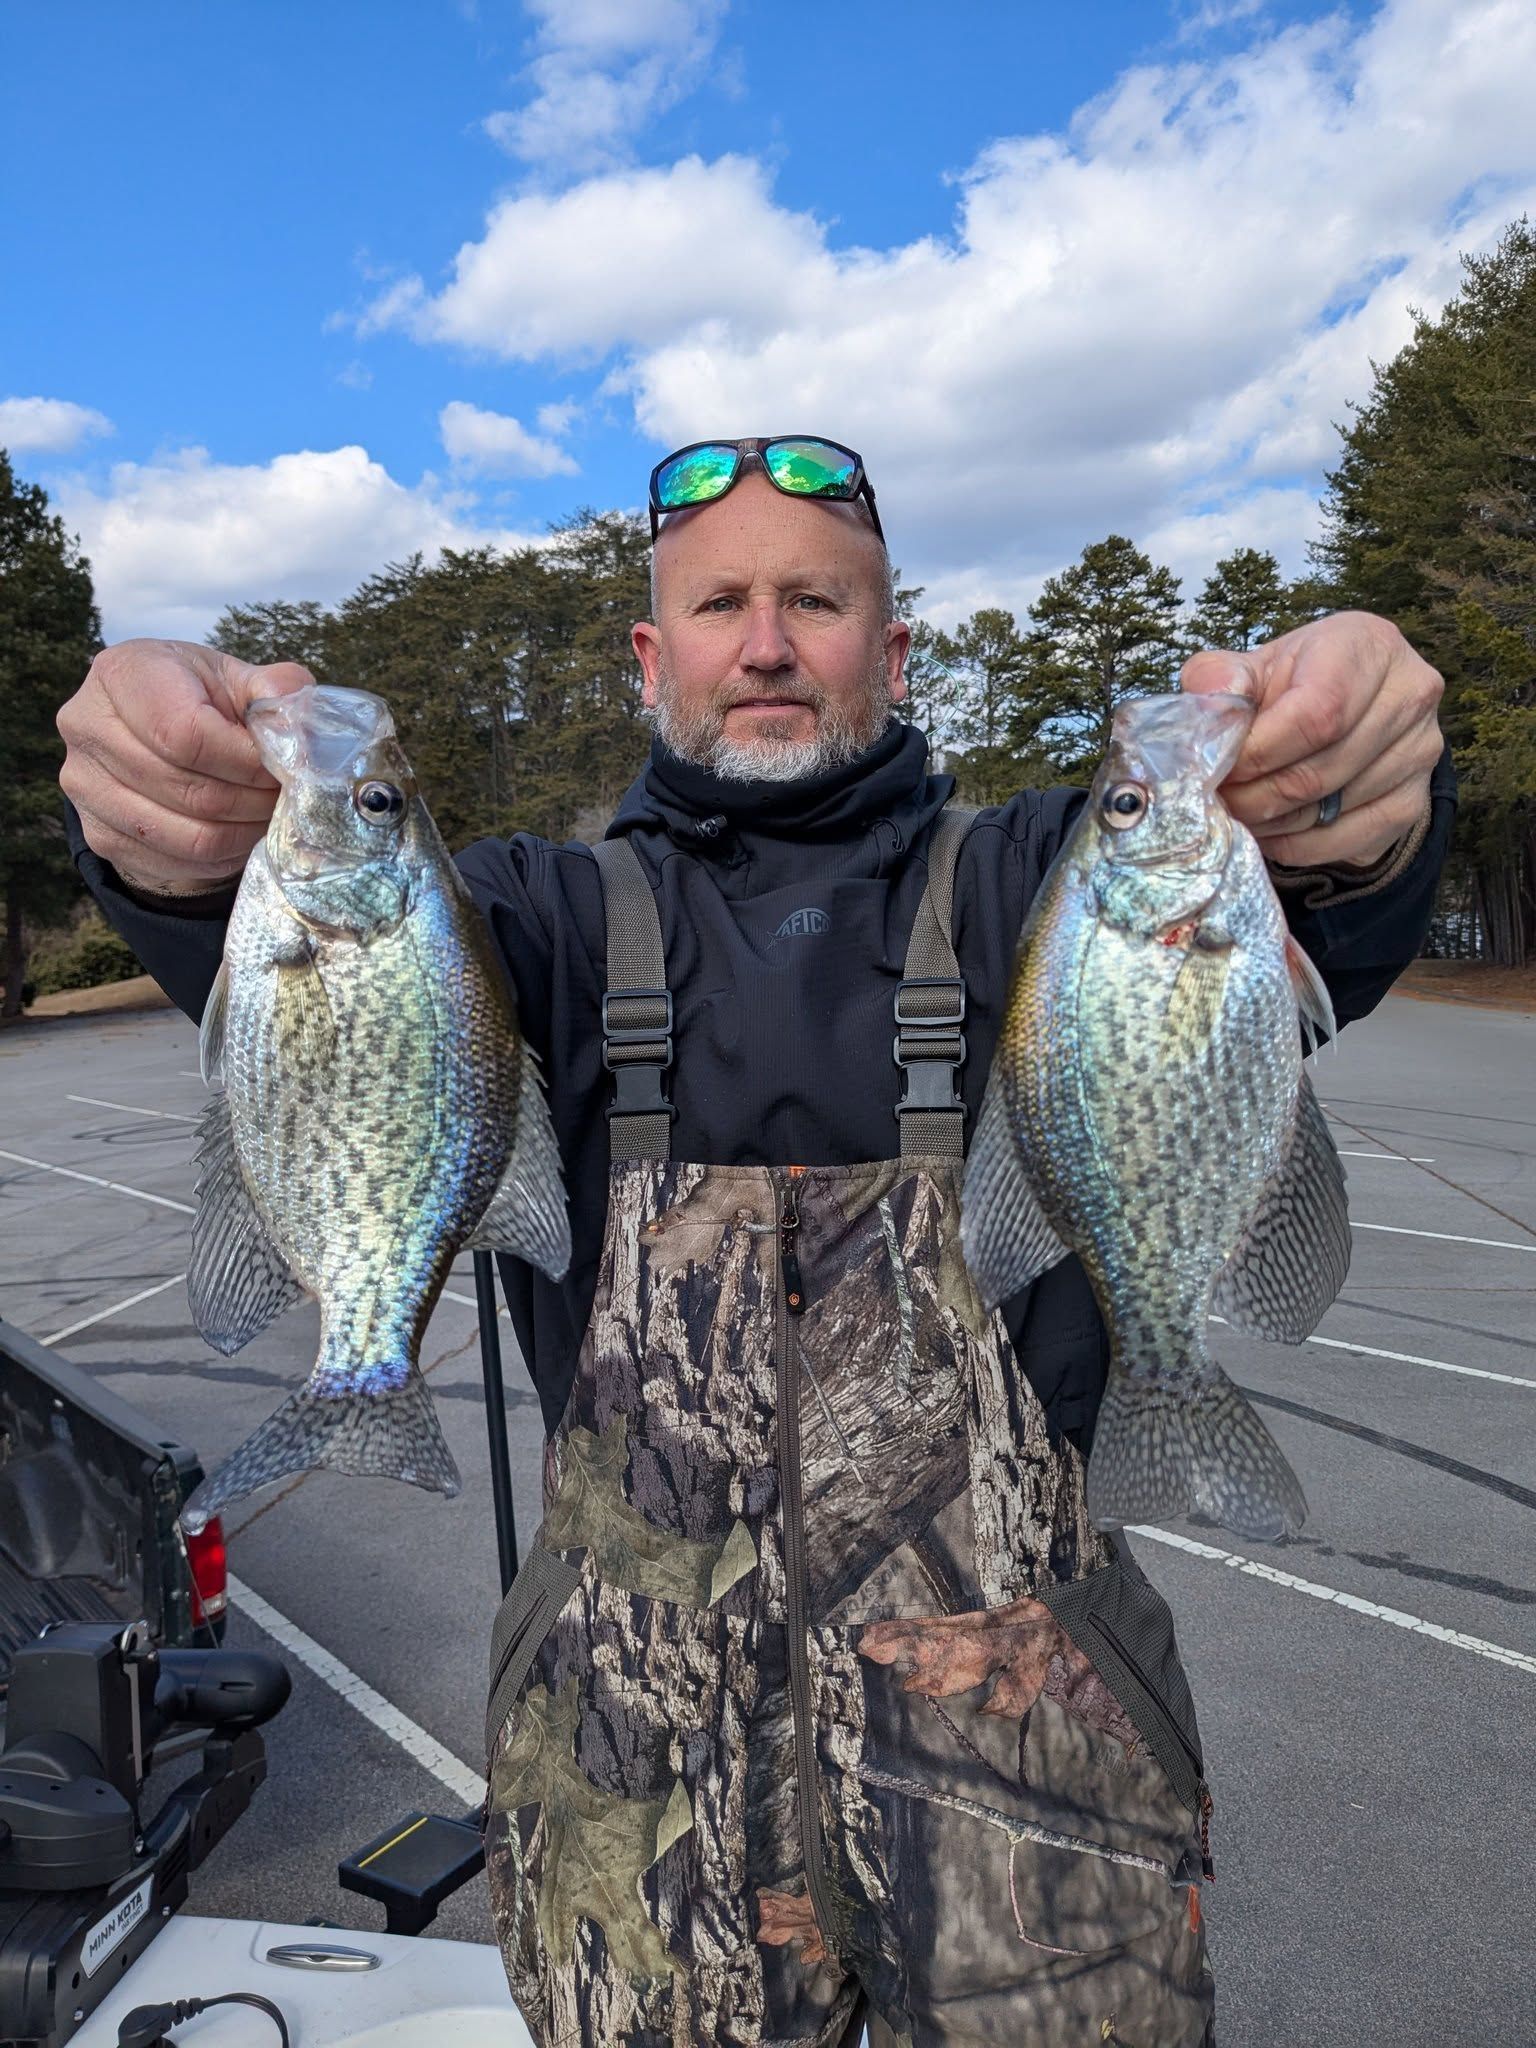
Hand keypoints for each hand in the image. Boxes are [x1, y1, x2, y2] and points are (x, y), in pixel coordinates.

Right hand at [58, 640, 312, 895]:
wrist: (152, 731)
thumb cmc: (199, 697)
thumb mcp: (236, 679)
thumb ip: (273, 692)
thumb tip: (298, 726)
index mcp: (122, 673)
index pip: (185, 734)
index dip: (245, 761)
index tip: (283, 767)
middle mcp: (87, 727)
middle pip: (190, 790)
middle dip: (253, 800)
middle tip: (287, 797)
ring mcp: (85, 786)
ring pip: (189, 836)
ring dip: (245, 833)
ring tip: (270, 815)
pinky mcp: (99, 835)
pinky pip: (178, 862)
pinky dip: (224, 856)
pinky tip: (242, 834)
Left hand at [1180, 611, 1443, 867]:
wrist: (1353, 705)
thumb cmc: (1297, 681)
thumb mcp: (1258, 665)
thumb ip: (1223, 678)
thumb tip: (1207, 704)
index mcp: (1367, 646)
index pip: (1317, 714)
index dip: (1258, 752)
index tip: (1218, 768)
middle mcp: (1408, 696)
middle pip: (1319, 771)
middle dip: (1254, 795)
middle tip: (1218, 800)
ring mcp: (1419, 753)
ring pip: (1328, 811)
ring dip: (1270, 823)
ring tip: (1238, 812)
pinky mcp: (1413, 802)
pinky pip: (1344, 841)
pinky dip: (1295, 845)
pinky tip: (1270, 830)